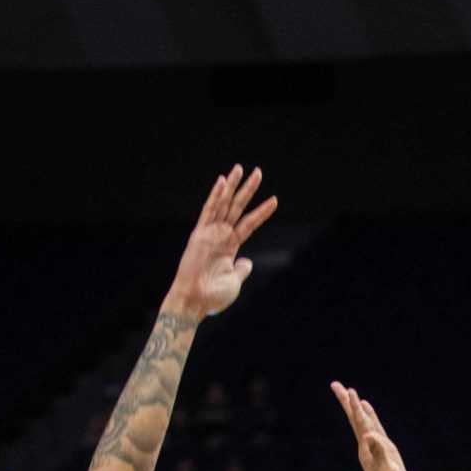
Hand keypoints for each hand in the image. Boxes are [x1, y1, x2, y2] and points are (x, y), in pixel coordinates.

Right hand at [167, 165, 276, 320]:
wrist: (195, 301)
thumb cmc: (213, 297)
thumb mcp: (234, 282)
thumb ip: (241, 270)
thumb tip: (248, 262)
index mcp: (229, 246)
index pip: (249, 224)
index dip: (261, 212)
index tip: (274, 200)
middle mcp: (220, 236)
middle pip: (237, 208)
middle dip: (247, 190)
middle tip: (258, 172)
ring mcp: (209, 233)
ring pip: (223, 204)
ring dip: (232, 186)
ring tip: (240, 169)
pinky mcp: (199, 234)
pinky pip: (208, 211)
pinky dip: (215, 196)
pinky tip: (222, 181)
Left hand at [331, 382, 410, 470]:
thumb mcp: (387, 470)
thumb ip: (378, 452)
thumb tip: (367, 435)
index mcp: (367, 448)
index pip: (360, 422)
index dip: (356, 406)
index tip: (350, 390)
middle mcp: (366, 446)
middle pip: (354, 419)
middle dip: (346, 402)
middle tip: (335, 384)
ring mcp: (372, 448)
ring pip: (362, 423)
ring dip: (355, 407)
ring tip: (350, 393)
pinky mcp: (378, 452)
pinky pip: (372, 429)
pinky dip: (368, 417)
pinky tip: (368, 412)